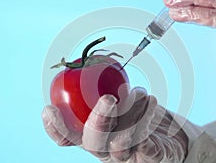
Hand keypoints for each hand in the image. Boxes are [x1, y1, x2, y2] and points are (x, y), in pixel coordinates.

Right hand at [42, 87, 188, 162]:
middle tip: (109, 99)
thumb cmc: (136, 113)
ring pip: (122, 143)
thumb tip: (90, 62)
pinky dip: (149, 122)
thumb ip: (102, 86)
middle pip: (94, 142)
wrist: (166, 136)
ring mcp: (127, 157)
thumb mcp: (118, 96)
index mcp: (91, 136)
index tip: (49, 109)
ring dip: (132, 114)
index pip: (68, 138)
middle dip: (98, 120)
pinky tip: (152, 102)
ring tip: (141, 92)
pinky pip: (149, 147)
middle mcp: (105, 149)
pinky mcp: (150, 158)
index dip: (55, 128)